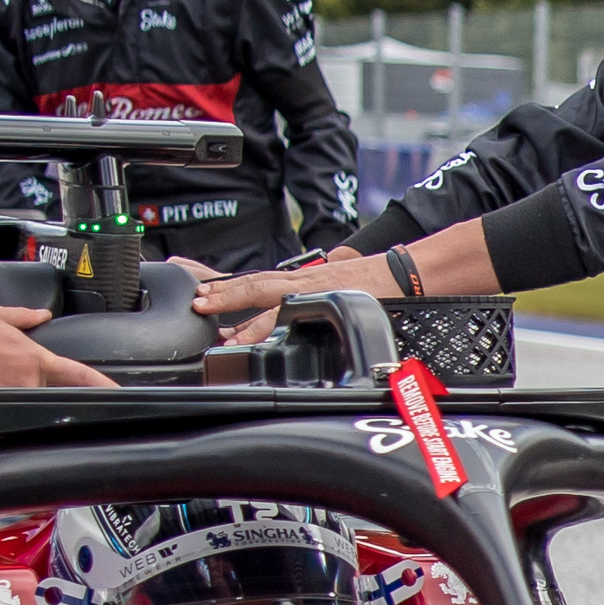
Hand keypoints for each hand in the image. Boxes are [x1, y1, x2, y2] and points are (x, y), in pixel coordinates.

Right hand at [0, 302, 123, 393]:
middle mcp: (30, 381)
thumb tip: (43, 314)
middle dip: (38, 382)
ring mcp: (14, 397)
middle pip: (50, 390)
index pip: (78, 374)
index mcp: (37, 359)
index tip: (116, 392)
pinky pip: (8, 408)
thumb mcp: (2, 316)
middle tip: (11, 368)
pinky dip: (3, 400)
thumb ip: (27, 317)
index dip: (101, 384)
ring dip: (16, 388)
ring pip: (28, 398)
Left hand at [189, 251, 382, 350]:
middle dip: (223, 293)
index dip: (226, 286)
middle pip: (254, 284)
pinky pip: (295, 311)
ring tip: (217, 316)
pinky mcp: (329, 299)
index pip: (255, 281)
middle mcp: (302, 282)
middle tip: (197, 302)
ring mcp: (314, 289)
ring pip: (269, 295)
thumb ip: (313, 293)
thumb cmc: (374, 282)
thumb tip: (297, 304)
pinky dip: (275, 322)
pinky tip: (261, 332)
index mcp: (300, 281)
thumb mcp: (334, 284)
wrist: (406, 272)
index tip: (201, 292)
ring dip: (240, 304)